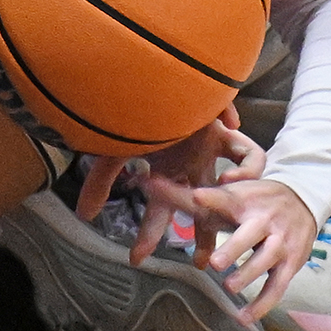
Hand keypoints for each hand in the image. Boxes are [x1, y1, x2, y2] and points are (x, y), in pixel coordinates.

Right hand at [75, 107, 262, 262]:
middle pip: (202, 206)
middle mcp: (190, 161)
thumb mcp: (114, 148)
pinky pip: (247, 151)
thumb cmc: (132, 106)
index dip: (148, 233)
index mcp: (166, 166)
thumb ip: (101, 182)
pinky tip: (229, 160)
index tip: (138, 258)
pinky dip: (245, 160)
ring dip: (233, 195)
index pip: (159, 208)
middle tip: (201, 260)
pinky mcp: (227, 130)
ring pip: (233, 183)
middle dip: (202, 233)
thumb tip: (83, 216)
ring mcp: (210, 147)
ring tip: (225, 194)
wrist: (152, 70)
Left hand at [139, 174, 317, 324]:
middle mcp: (264, 220)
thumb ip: (187, 197)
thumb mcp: (227, 194)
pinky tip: (243, 318)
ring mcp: (280, 242)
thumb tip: (148, 183)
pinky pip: (277, 287)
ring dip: (248, 274)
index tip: (198, 196)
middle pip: (250, 233)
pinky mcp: (291, 263)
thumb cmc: (254, 201)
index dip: (212, 197)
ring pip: (265, 259)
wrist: (303, 199)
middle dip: (234, 247)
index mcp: (244, 201)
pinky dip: (262, 304)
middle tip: (216, 263)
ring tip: (229, 286)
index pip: (227, 197)